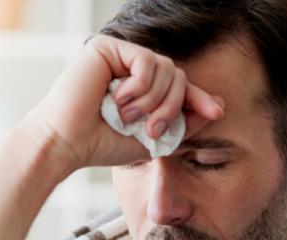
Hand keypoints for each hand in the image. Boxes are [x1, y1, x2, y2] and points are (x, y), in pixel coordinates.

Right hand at [23, 35, 224, 172]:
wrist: (69, 143)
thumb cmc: (103, 144)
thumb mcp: (154, 139)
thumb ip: (184, 123)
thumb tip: (217, 107)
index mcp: (141, 89)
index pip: (179, 86)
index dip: (199, 97)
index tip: (217, 112)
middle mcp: (131, 70)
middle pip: (177, 76)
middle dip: (172, 107)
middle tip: (153, 130)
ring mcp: (120, 57)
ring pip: (166, 68)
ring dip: (153, 101)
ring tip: (129, 118)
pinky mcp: (107, 47)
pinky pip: (146, 60)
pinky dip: (140, 87)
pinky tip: (119, 101)